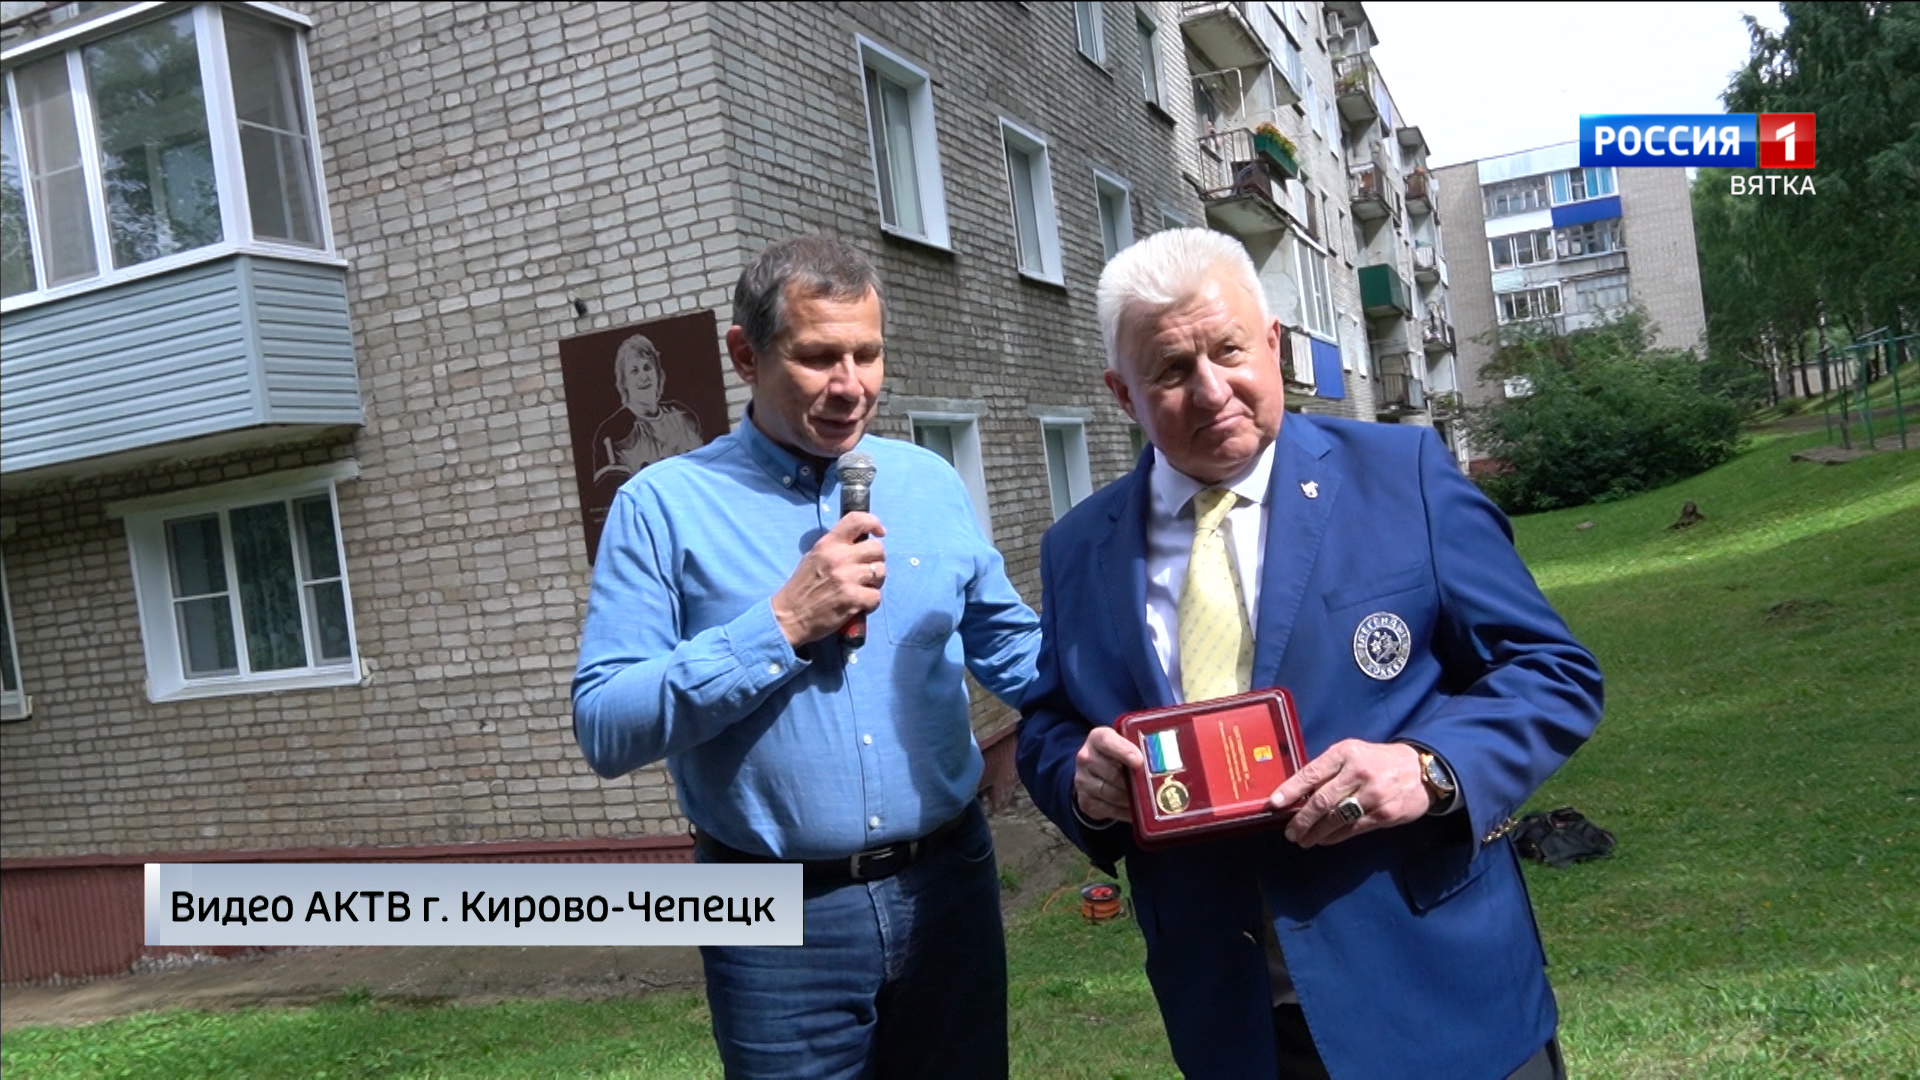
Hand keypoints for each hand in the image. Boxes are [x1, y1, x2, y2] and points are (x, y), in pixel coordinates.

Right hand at [771, 513, 886, 646]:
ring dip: (875, 582)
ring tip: (862, 589)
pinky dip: (871, 602)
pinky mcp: (853, 598)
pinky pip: (876, 596)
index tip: (880, 533)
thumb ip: (835, 547)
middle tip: (867, 571)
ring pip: (881, 572)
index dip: (874, 522)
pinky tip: (859, 605)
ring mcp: (847, 577)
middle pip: (877, 549)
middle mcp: (839, 557)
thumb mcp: (813, 557)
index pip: (857, 520)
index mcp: (828, 544)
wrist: (790, 616)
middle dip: (877, 560)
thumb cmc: (802, 587)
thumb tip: (860, 543)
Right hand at [1074, 727, 1144, 823]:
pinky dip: (1124, 812)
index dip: (1124, 752)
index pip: (1109, 742)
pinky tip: (1136, 811)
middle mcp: (1086, 757)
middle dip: (1133, 782)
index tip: (1139, 761)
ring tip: (1146, 800)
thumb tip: (1169, 756)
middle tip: (1151, 786)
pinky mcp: (1084, 801)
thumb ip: (1141, 745)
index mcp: (1098, 737)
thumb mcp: (1126, 742)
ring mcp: (1082, 780)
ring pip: (1111, 794)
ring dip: (1131, 799)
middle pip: (1113, 773)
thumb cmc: (1118, 754)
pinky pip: (1108, 810)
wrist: (1094, 770)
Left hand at [1269, 740, 1429, 847]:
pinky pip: (1353, 829)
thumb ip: (1328, 770)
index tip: (1274, 804)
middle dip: (1301, 820)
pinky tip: (1324, 840)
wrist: (1421, 770)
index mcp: (1345, 753)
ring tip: (1303, 840)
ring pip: (1335, 818)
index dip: (1290, 790)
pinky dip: (1334, 837)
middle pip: (1321, 800)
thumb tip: (1297, 794)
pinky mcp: (1385, 813)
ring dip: (1315, 832)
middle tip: (1289, 832)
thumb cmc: (1377, 762)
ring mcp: (1373, 794)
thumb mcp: (1352, 754)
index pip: (1311, 773)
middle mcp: (1358, 772)